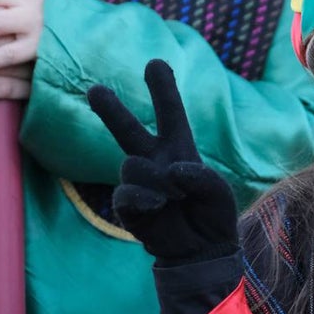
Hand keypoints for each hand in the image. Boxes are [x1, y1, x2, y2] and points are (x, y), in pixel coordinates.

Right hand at [87, 59, 238, 265]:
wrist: (201, 251)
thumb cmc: (212, 215)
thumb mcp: (219, 193)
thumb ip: (200, 177)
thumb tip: (171, 171)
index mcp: (180, 149)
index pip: (171, 114)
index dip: (163, 89)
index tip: (155, 62)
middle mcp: (155, 161)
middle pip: (128, 130)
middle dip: (111, 110)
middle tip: (94, 89)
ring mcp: (139, 184)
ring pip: (132, 165)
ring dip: (155, 178)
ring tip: (174, 197)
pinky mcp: (129, 208)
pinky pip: (127, 194)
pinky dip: (145, 198)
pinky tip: (159, 206)